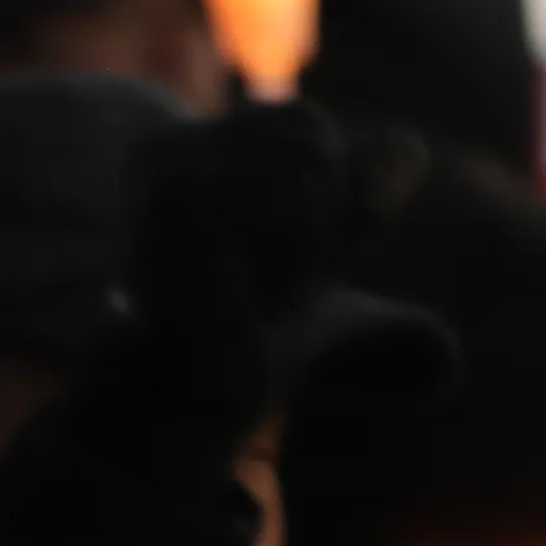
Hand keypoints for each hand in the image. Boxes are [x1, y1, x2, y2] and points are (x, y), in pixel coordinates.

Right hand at [123, 100, 353, 420]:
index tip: (255, 267)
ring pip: (309, 161)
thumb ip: (376, 177)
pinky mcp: (181, 203)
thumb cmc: (248, 337)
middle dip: (314, 218)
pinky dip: (295, 253)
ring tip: (244, 294)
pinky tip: (241, 295)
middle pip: (309, 132)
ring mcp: (161, 174)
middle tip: (251, 287)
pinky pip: (299, 195)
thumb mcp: (326, 240)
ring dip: (305, 242)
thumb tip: (390, 172)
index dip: (314, 205)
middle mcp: (156, 149)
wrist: (189, 418)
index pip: (304, 126)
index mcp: (174, 148)